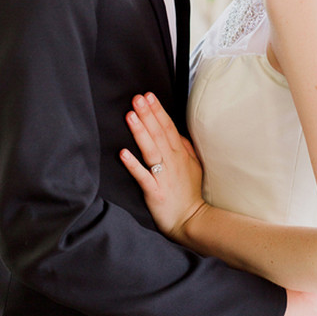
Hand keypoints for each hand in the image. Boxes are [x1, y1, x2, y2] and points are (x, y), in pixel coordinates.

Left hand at [120, 93, 206, 238]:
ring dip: (140, 132)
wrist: (190, 220)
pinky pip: (143, 176)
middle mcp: (172, 162)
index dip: (157, 111)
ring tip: (130, 116)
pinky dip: (133, 165)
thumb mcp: (193, 165)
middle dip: (148, 114)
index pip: (168, 127)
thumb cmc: (189, 193)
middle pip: (158, 134)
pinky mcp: (154, 191)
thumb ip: (185, 147)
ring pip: (151, 150)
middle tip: (137, 98)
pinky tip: (123, 153)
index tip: (148, 96)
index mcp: (179, 154)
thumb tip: (178, 132)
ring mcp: (163, 176)